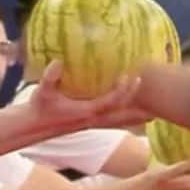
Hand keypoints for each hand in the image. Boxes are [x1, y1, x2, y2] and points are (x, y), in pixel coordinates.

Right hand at [30, 61, 152, 128]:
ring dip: (136, 114)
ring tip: (154, 109)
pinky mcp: (92, 122)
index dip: (120, 91)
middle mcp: (93, 119)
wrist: (34, 126)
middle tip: (149, 88)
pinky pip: (115, 120)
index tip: (127, 77)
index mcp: (85, 112)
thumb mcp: (41, 92)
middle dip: (135, 103)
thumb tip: (57, 63)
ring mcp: (94, 122)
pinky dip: (127, 116)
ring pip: (120, 120)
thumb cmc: (39, 107)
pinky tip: (137, 114)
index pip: (109, 103)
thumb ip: (49, 78)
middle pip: (121, 114)